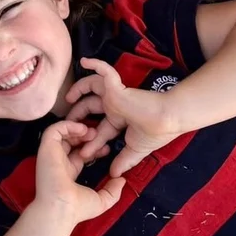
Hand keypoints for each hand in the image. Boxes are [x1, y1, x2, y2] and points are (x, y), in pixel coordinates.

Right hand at [32, 119, 124, 223]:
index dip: (94, 149)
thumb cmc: (78, 207)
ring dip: (77, 129)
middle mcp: (59, 161)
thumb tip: (122, 181)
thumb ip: (113, 191)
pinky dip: (68, 125)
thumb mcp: (102, 200)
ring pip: (63, 133)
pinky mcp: (47, 147)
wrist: (62, 208)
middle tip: (99, 135)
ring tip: (91, 131)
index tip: (107, 149)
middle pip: (72, 142)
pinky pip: (54, 130)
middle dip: (86, 137)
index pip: (81, 154)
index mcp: (69, 172)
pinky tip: (82, 130)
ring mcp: (52, 154)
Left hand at [65, 58, 183, 177]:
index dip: (91, 141)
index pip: (100, 128)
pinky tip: (84, 61)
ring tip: (68, 97)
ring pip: (92, 85)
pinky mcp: (117, 86)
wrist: (167, 120)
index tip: (82, 154)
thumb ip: (124, 160)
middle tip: (68, 124)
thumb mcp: (136, 149)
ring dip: (79, 89)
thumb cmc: (155, 133)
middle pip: (90, 105)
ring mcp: (115, 94)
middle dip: (78, 114)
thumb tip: (114, 174)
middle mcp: (114, 105)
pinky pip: (105, 70)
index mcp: (119, 118)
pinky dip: (95, 64)